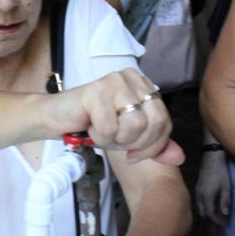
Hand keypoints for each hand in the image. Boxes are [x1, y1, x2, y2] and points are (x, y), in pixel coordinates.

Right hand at [53, 69, 179, 164]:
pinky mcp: (96, 90)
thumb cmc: (92, 124)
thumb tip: (179, 157)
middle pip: (155, 123)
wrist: (55, 118)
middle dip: (135, 143)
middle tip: (115, 140)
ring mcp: (114, 81)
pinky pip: (110, 127)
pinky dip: (99, 137)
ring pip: (135, 125)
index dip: (152, 146)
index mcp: (144, 84)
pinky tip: (89, 128)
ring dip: (115, 140)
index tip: (133, 153)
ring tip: (101, 132)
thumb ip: (154, 145)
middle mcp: (132, 77)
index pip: (165, 122)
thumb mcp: (129, 137)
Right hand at [195, 150, 230, 224]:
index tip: (223, 225)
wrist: (211, 158)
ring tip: (216, 213)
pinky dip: (204, 206)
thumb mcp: (226, 186)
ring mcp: (197, 191)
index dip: (216, 220)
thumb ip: (225, 200)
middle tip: (220, 219)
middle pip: (203, 212)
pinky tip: (210, 204)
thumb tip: (225, 214)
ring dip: (206, 212)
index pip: (210, 214)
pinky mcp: (197, 187)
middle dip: (211, 218)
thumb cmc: (221, 172)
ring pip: (199, 207)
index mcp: (207, 196)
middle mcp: (200, 196)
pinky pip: (198, 202)